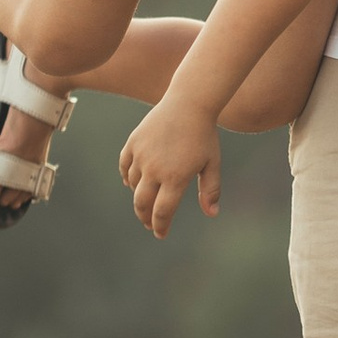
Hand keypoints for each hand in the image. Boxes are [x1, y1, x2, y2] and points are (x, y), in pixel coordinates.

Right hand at [119, 98, 221, 236]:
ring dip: (140, 196)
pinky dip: (128, 178)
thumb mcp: (211, 163)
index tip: (161, 234)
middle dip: (145, 217)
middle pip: (142, 204)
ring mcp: (141, 155)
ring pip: (134, 185)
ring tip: (148, 199)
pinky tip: (134, 183)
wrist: (189, 103)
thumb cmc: (204, 135)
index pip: (162, 212)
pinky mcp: (133, 143)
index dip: (160, 226)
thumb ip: (211, 190)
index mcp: (176, 177)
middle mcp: (155, 169)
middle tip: (150, 223)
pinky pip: (125, 167)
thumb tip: (212, 214)